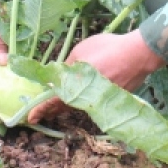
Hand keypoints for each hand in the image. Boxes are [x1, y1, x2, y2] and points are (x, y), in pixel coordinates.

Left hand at [28, 30, 166, 123]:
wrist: (137, 55)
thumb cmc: (107, 49)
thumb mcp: (81, 51)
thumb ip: (67, 65)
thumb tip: (58, 75)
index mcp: (75, 87)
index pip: (53, 102)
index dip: (40, 110)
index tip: (30, 118)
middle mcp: (86, 99)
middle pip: (66, 107)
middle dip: (52, 110)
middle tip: (41, 113)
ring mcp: (100, 101)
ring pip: (80, 105)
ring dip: (68, 106)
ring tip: (58, 106)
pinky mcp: (112, 100)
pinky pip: (93, 102)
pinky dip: (85, 100)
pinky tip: (83, 95)